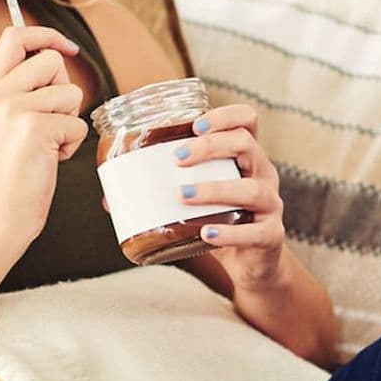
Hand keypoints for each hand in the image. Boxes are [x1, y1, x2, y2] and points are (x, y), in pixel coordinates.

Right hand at [0, 23, 87, 257]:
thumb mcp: (4, 120)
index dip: (45, 34)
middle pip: (51, 60)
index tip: (67, 48)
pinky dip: (71, 146)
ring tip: (45, 145)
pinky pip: (77, 125)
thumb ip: (22, 88)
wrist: (0, 214)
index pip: (14, 36)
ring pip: (70, 93)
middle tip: (47, 123)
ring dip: (68, 122)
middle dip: (63, 90)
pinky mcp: (36, 130)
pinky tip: (48, 160)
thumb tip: (56, 54)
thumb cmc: (12, 170)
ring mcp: (14, 111)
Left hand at [165, 103, 287, 287]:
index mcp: (246, 158)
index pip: (247, 122)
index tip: (194, 124)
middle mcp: (263, 175)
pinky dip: (230, 233)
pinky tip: (207, 234)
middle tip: (176, 158)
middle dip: (211, 146)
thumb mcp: (197, 202)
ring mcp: (271, 205)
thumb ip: (160, 194)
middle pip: (247, 145)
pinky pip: (256, 232)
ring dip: (215, 189)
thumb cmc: (222, 222)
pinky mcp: (271, 236)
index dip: (225, 117)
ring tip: (183, 195)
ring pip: (252, 189)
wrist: (252, 264)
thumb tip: (109, 198)